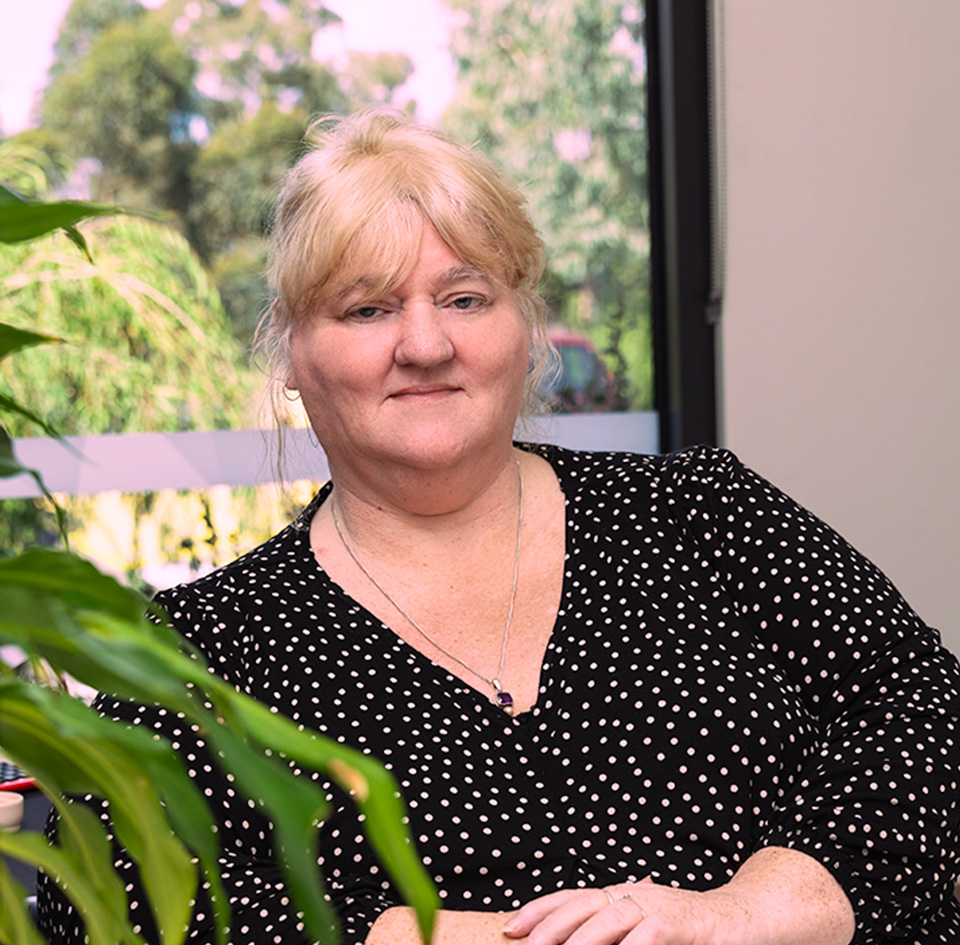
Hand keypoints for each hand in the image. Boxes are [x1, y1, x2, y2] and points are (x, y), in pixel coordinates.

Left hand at [501, 878, 757, 944]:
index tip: (511, 928)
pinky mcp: (682, 922)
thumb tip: (578, 943)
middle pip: (583, 904)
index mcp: (621, 895)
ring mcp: (658, 905)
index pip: (572, 898)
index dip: (540, 910)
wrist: (745, 919)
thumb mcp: (646, 930)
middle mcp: (634, 893)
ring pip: (610, 917)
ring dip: (581, 938)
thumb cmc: (690, 932)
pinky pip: (650, 934)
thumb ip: (617, 937)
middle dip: (549, 925)